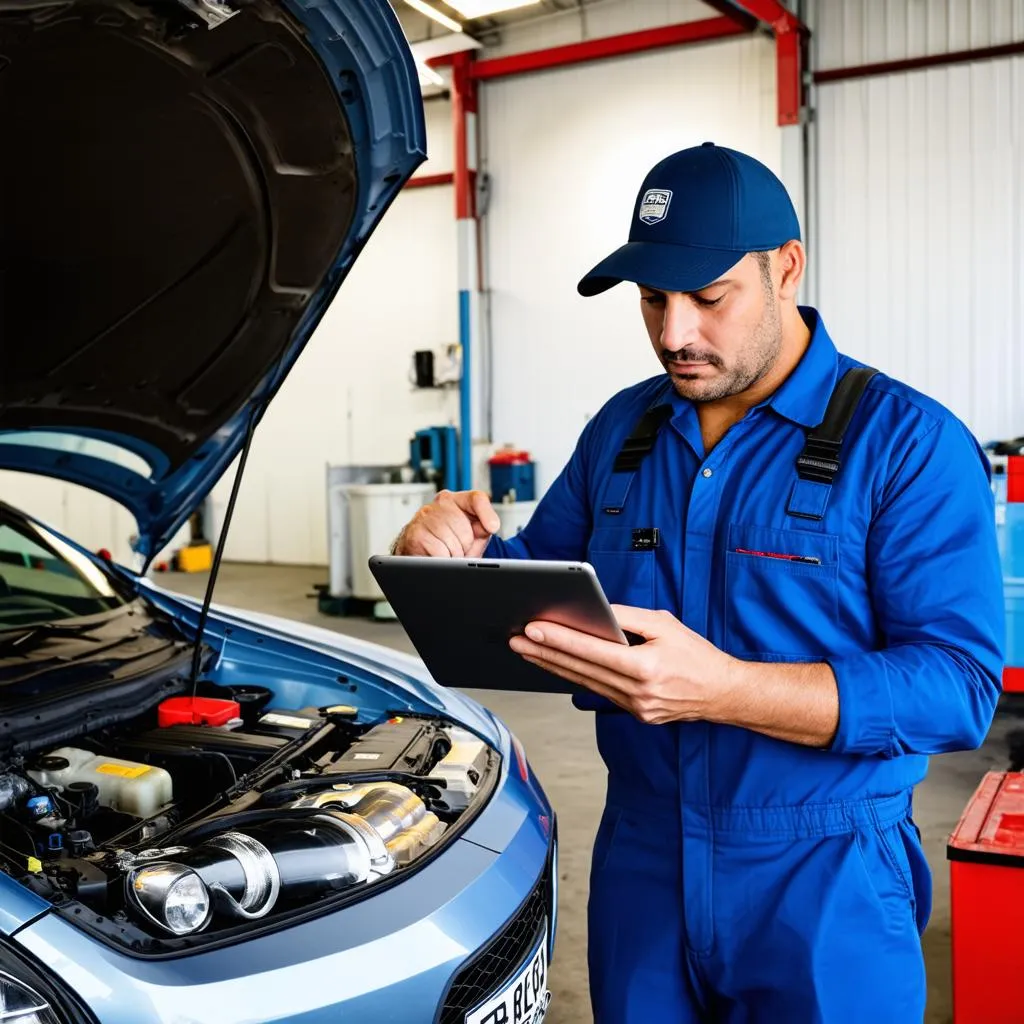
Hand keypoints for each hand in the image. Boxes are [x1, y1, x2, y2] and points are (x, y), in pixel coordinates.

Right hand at [392, 490, 501, 557]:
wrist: (420, 550)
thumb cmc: (448, 542)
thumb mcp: (471, 535)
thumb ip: (483, 528)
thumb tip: (491, 526)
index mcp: (458, 500)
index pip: (476, 499)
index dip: (487, 513)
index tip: (493, 527)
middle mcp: (441, 503)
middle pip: (465, 529)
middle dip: (465, 546)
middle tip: (459, 548)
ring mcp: (426, 516)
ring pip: (452, 542)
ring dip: (453, 554)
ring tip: (448, 552)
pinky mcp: (416, 533)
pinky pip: (439, 551)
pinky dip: (442, 559)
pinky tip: (437, 555)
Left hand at [508, 605, 738, 724]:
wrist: (723, 694)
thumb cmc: (697, 655)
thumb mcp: (665, 625)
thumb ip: (628, 617)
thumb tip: (595, 610)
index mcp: (646, 668)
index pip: (592, 651)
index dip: (559, 639)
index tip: (532, 628)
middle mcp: (637, 692)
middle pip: (580, 669)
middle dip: (544, 652)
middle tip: (516, 638)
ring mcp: (634, 708)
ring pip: (584, 682)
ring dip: (552, 665)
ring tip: (526, 650)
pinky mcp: (634, 714)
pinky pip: (597, 691)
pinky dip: (575, 675)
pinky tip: (556, 665)